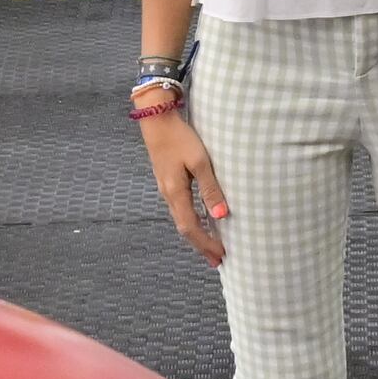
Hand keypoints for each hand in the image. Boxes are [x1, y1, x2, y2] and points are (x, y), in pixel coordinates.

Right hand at [142, 104, 229, 266]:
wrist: (156, 118)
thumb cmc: (180, 138)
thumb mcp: (199, 162)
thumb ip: (211, 188)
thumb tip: (221, 215)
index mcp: (176, 193)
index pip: (190, 228)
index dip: (205, 244)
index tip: (220, 255)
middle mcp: (168, 195)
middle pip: (185, 228)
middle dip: (201, 245)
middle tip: (217, 259)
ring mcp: (166, 188)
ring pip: (182, 219)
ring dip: (196, 234)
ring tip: (211, 244)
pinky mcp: (168, 180)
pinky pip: (180, 208)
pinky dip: (192, 220)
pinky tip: (201, 219)